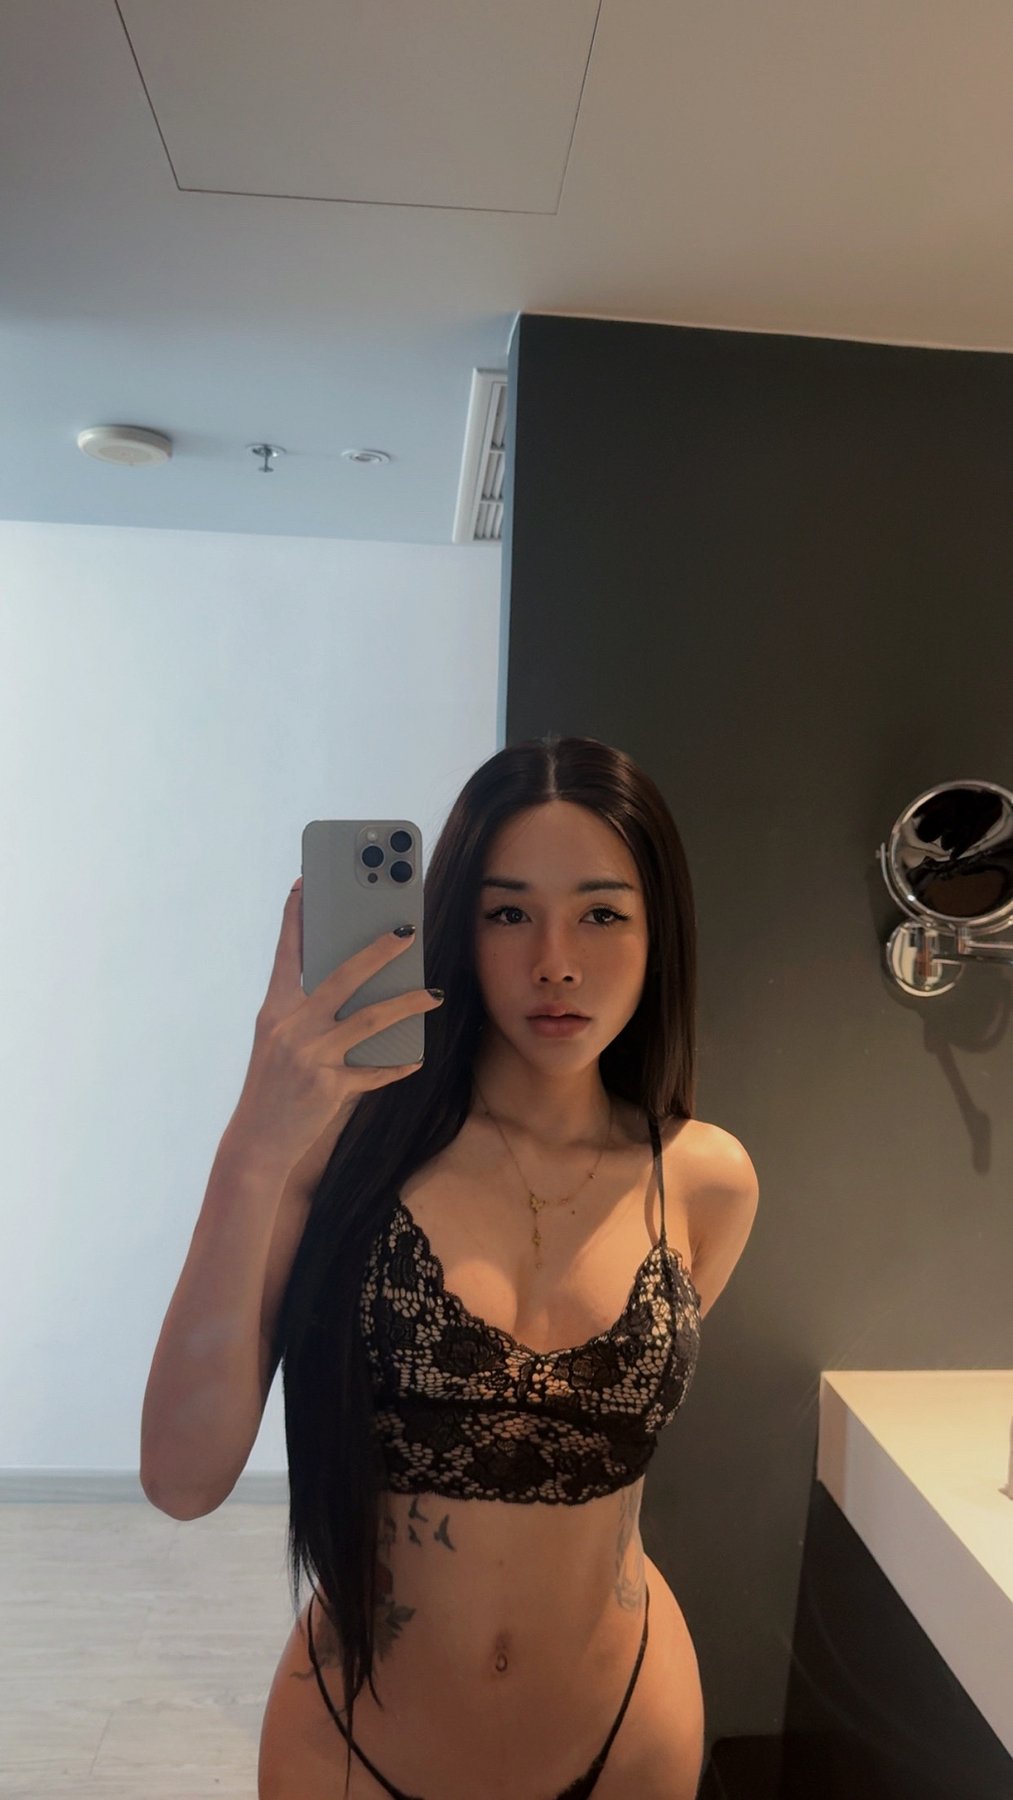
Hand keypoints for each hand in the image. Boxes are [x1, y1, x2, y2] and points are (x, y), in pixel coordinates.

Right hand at [226, 880, 442, 1189]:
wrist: (256, 1141)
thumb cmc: (271, 1087)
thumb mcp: (277, 1042)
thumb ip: (306, 1013)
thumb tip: (350, 986)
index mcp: (274, 1011)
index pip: (286, 955)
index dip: (295, 918)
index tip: (304, 885)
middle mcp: (291, 1027)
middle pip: (342, 977)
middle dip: (378, 951)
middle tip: (407, 932)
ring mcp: (310, 1057)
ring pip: (370, 1019)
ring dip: (407, 1004)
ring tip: (432, 995)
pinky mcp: (328, 1086)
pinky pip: (374, 1071)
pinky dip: (397, 1065)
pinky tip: (416, 1058)